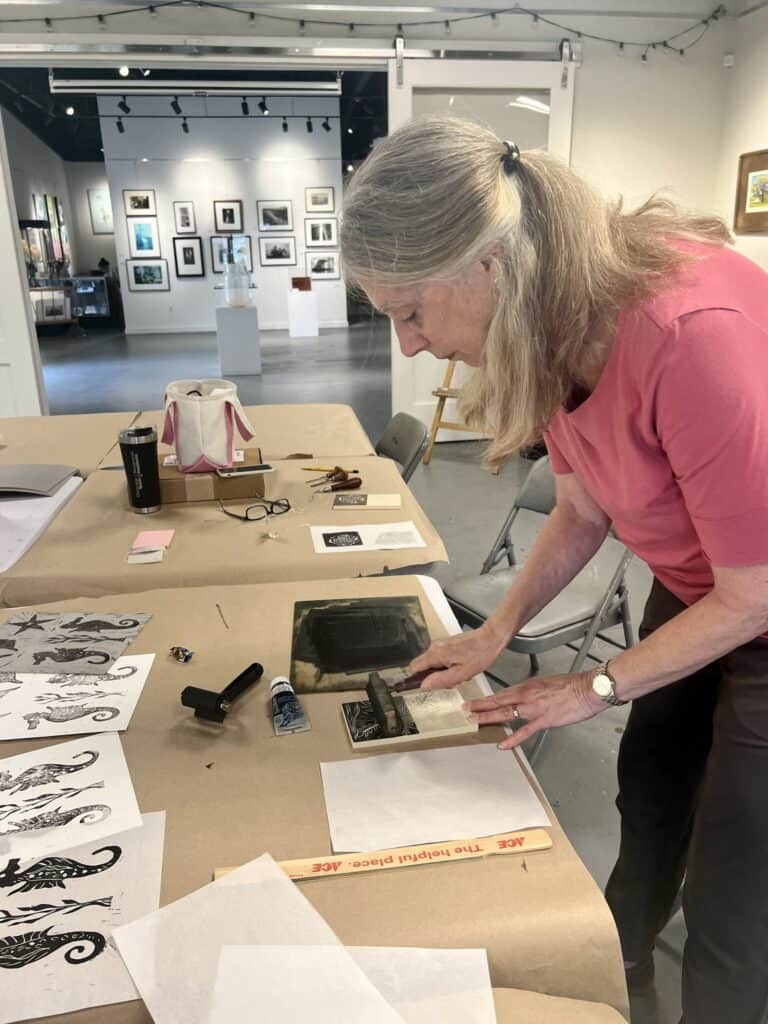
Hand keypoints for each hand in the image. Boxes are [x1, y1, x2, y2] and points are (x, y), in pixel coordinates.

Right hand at [409, 624, 508, 690]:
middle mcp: (435, 646)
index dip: (418, 679)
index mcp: (436, 653)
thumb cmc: (480, 653)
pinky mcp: (446, 644)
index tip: (429, 685)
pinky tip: (462, 666)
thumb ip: (441, 680)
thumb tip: (424, 686)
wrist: (491, 637)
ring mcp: (440, 644)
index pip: (414, 668)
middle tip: (452, 679)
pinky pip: (441, 659)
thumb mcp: (462, 673)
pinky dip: (449, 666)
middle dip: (435, 677)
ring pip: (433, 664)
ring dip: (444, 672)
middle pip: (424, 667)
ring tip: (460, 672)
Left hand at [465, 671, 605, 749]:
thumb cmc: (572, 685)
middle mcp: (527, 696)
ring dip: (489, 718)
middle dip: (480, 706)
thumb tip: (525, 698)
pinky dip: (512, 739)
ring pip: (506, 713)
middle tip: (465, 710)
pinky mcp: (544, 720)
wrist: (588, 688)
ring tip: (474, 721)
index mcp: (528, 686)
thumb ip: (533, 692)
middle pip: (498, 702)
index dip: (485, 699)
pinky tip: (502, 744)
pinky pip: (524, 731)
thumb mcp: (547, 684)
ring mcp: (534, 708)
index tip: (473, 701)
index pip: (501, 694)